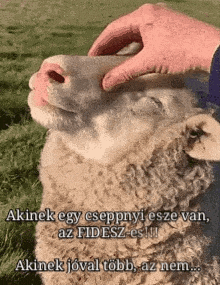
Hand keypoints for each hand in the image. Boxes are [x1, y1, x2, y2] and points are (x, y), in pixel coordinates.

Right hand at [88, 3, 219, 90]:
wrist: (212, 51)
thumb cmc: (181, 51)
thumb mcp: (149, 62)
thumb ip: (125, 72)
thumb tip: (106, 83)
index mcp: (143, 16)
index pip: (113, 30)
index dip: (99, 45)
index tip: (90, 58)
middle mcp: (150, 15)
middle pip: (123, 32)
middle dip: (110, 48)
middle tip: (98, 63)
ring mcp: (160, 23)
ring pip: (134, 37)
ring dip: (122, 51)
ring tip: (112, 65)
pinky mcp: (167, 32)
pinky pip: (144, 41)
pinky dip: (135, 52)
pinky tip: (131, 62)